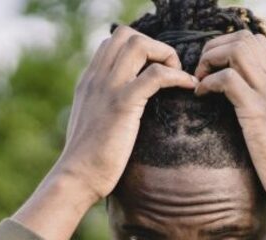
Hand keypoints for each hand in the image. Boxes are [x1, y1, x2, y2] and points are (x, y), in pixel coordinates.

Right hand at [52, 26, 197, 204]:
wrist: (76, 178)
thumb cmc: (88, 160)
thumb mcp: (93, 124)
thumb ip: (103, 107)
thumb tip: (124, 110)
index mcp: (89, 81)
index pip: (113, 42)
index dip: (140, 49)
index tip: (156, 71)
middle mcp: (96, 78)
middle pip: (126, 35)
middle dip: (154, 46)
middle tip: (168, 72)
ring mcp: (108, 88)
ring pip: (139, 45)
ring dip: (166, 56)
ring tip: (178, 77)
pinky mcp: (122, 104)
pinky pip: (155, 75)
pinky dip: (177, 76)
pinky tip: (188, 87)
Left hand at [194, 30, 265, 231]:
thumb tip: (245, 98)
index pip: (255, 41)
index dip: (227, 47)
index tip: (213, 69)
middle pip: (243, 39)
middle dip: (214, 49)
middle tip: (201, 73)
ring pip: (236, 50)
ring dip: (210, 61)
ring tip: (201, 82)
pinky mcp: (257, 111)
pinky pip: (228, 79)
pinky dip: (208, 82)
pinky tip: (202, 96)